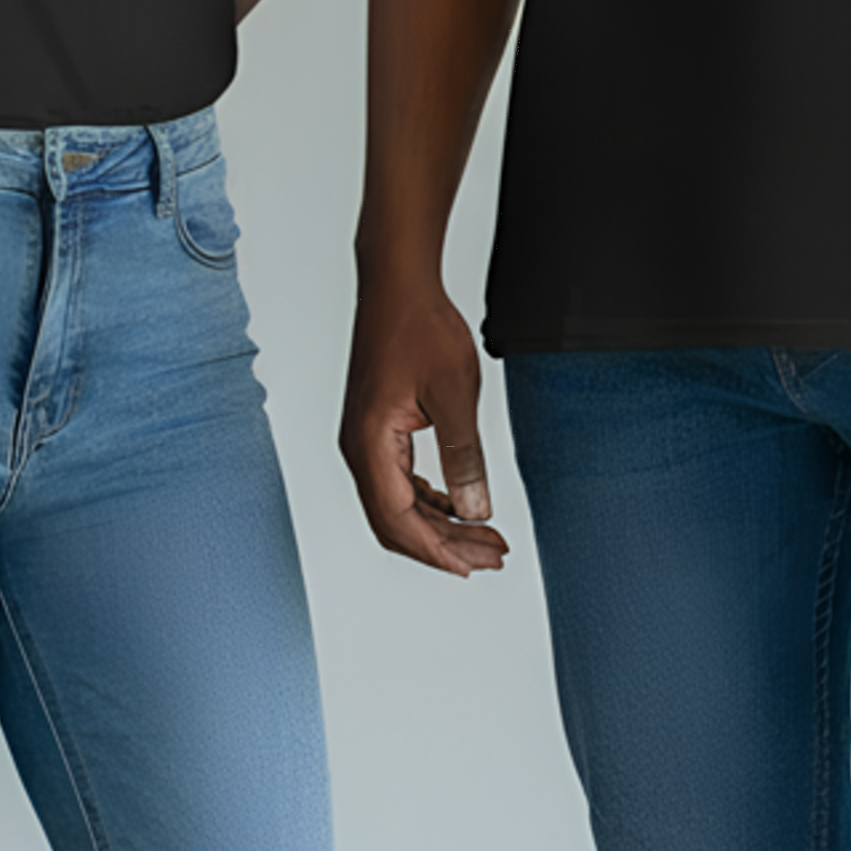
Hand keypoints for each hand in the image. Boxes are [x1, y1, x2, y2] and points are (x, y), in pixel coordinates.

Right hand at [340, 269, 509, 576]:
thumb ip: (464, 456)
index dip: (437, 551)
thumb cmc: (420, 327)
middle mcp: (359, 447)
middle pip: (395, 521)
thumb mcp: (454, 395)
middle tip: (491, 555)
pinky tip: (458, 503)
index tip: (473, 566)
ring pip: (397, 503)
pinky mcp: (377, 427)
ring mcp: (365, 438)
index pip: (398, 521)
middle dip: (443, 545)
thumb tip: (474, 511)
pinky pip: (398, 480)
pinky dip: (429, 499)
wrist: (398, 284)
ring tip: (484, 536)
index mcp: (370, 444)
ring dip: (439, 523)